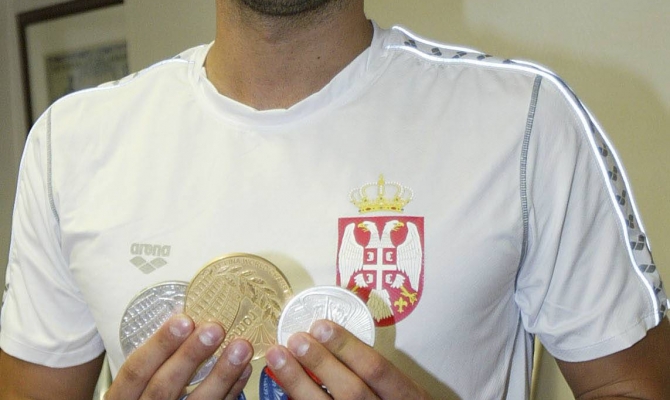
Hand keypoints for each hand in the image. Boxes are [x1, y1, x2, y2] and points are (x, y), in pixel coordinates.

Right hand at [105, 314, 253, 399]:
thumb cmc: (145, 398)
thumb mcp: (139, 384)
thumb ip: (157, 360)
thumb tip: (185, 319)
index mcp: (123, 397)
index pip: (135, 371)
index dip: (159, 345)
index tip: (183, 320)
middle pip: (164, 387)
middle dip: (190, 356)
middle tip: (215, 329)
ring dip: (222, 374)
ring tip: (241, 347)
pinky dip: (232, 390)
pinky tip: (244, 369)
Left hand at [265, 320, 431, 399]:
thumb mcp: (399, 390)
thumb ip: (372, 372)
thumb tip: (327, 336)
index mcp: (409, 397)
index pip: (377, 369)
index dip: (347, 347)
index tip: (321, 326)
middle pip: (352, 391)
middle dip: (321, 363)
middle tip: (296, 339)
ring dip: (298, 383)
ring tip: (278, 357)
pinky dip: (296, 399)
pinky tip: (282, 386)